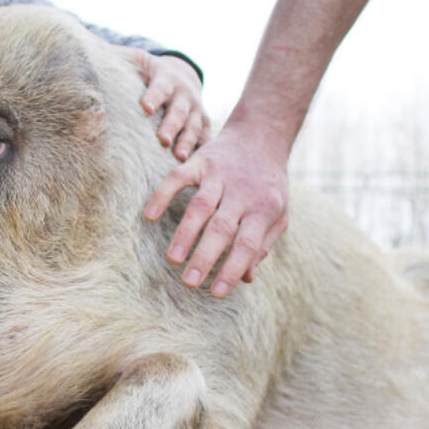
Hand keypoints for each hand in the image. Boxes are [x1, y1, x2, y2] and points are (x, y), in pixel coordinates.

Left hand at [116, 46, 209, 159]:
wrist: (182, 76)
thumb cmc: (149, 72)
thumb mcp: (137, 60)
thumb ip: (117, 58)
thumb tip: (83, 48)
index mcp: (167, 77)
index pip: (160, 87)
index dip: (154, 96)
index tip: (145, 107)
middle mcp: (184, 94)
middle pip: (179, 111)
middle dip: (171, 125)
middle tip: (162, 139)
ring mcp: (197, 109)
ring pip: (193, 126)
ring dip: (187, 141)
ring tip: (180, 156)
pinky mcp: (203, 124)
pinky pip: (205, 138)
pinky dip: (202, 149)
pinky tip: (197, 163)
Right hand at [143, 121, 289, 296]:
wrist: (262, 136)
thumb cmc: (269, 184)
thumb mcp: (278, 214)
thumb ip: (263, 245)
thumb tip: (246, 278)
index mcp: (264, 208)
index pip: (248, 243)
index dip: (232, 269)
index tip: (217, 292)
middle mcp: (242, 191)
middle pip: (222, 227)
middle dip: (205, 256)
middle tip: (190, 283)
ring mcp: (220, 174)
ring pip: (200, 206)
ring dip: (185, 233)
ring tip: (172, 259)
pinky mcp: (201, 160)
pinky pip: (178, 177)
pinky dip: (162, 195)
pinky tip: (150, 215)